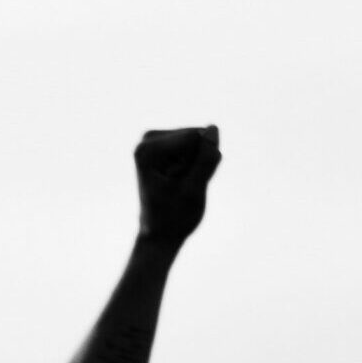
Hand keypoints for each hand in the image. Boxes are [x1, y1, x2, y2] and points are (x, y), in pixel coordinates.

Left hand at [134, 124, 220, 246]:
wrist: (160, 235)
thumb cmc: (174, 218)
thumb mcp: (194, 192)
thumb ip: (205, 159)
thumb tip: (213, 128)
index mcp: (148, 149)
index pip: (195, 138)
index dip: (196, 164)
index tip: (180, 186)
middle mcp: (148, 139)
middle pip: (197, 137)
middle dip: (197, 164)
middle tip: (182, 187)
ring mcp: (157, 140)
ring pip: (201, 142)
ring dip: (197, 166)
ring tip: (181, 186)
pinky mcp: (168, 144)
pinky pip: (199, 147)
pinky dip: (196, 166)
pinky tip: (182, 181)